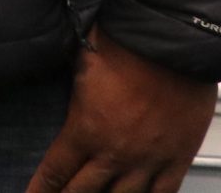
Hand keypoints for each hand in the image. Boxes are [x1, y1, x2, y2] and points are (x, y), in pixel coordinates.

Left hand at [25, 30, 217, 192]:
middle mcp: (114, 153)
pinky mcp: (178, 158)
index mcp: (85, 128)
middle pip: (83, 192)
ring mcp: (148, 159)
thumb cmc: (124, 42)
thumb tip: (49, 64)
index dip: (41, 189)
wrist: (174, 43)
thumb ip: (69, 78)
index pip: (55, 171)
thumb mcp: (80, 59)